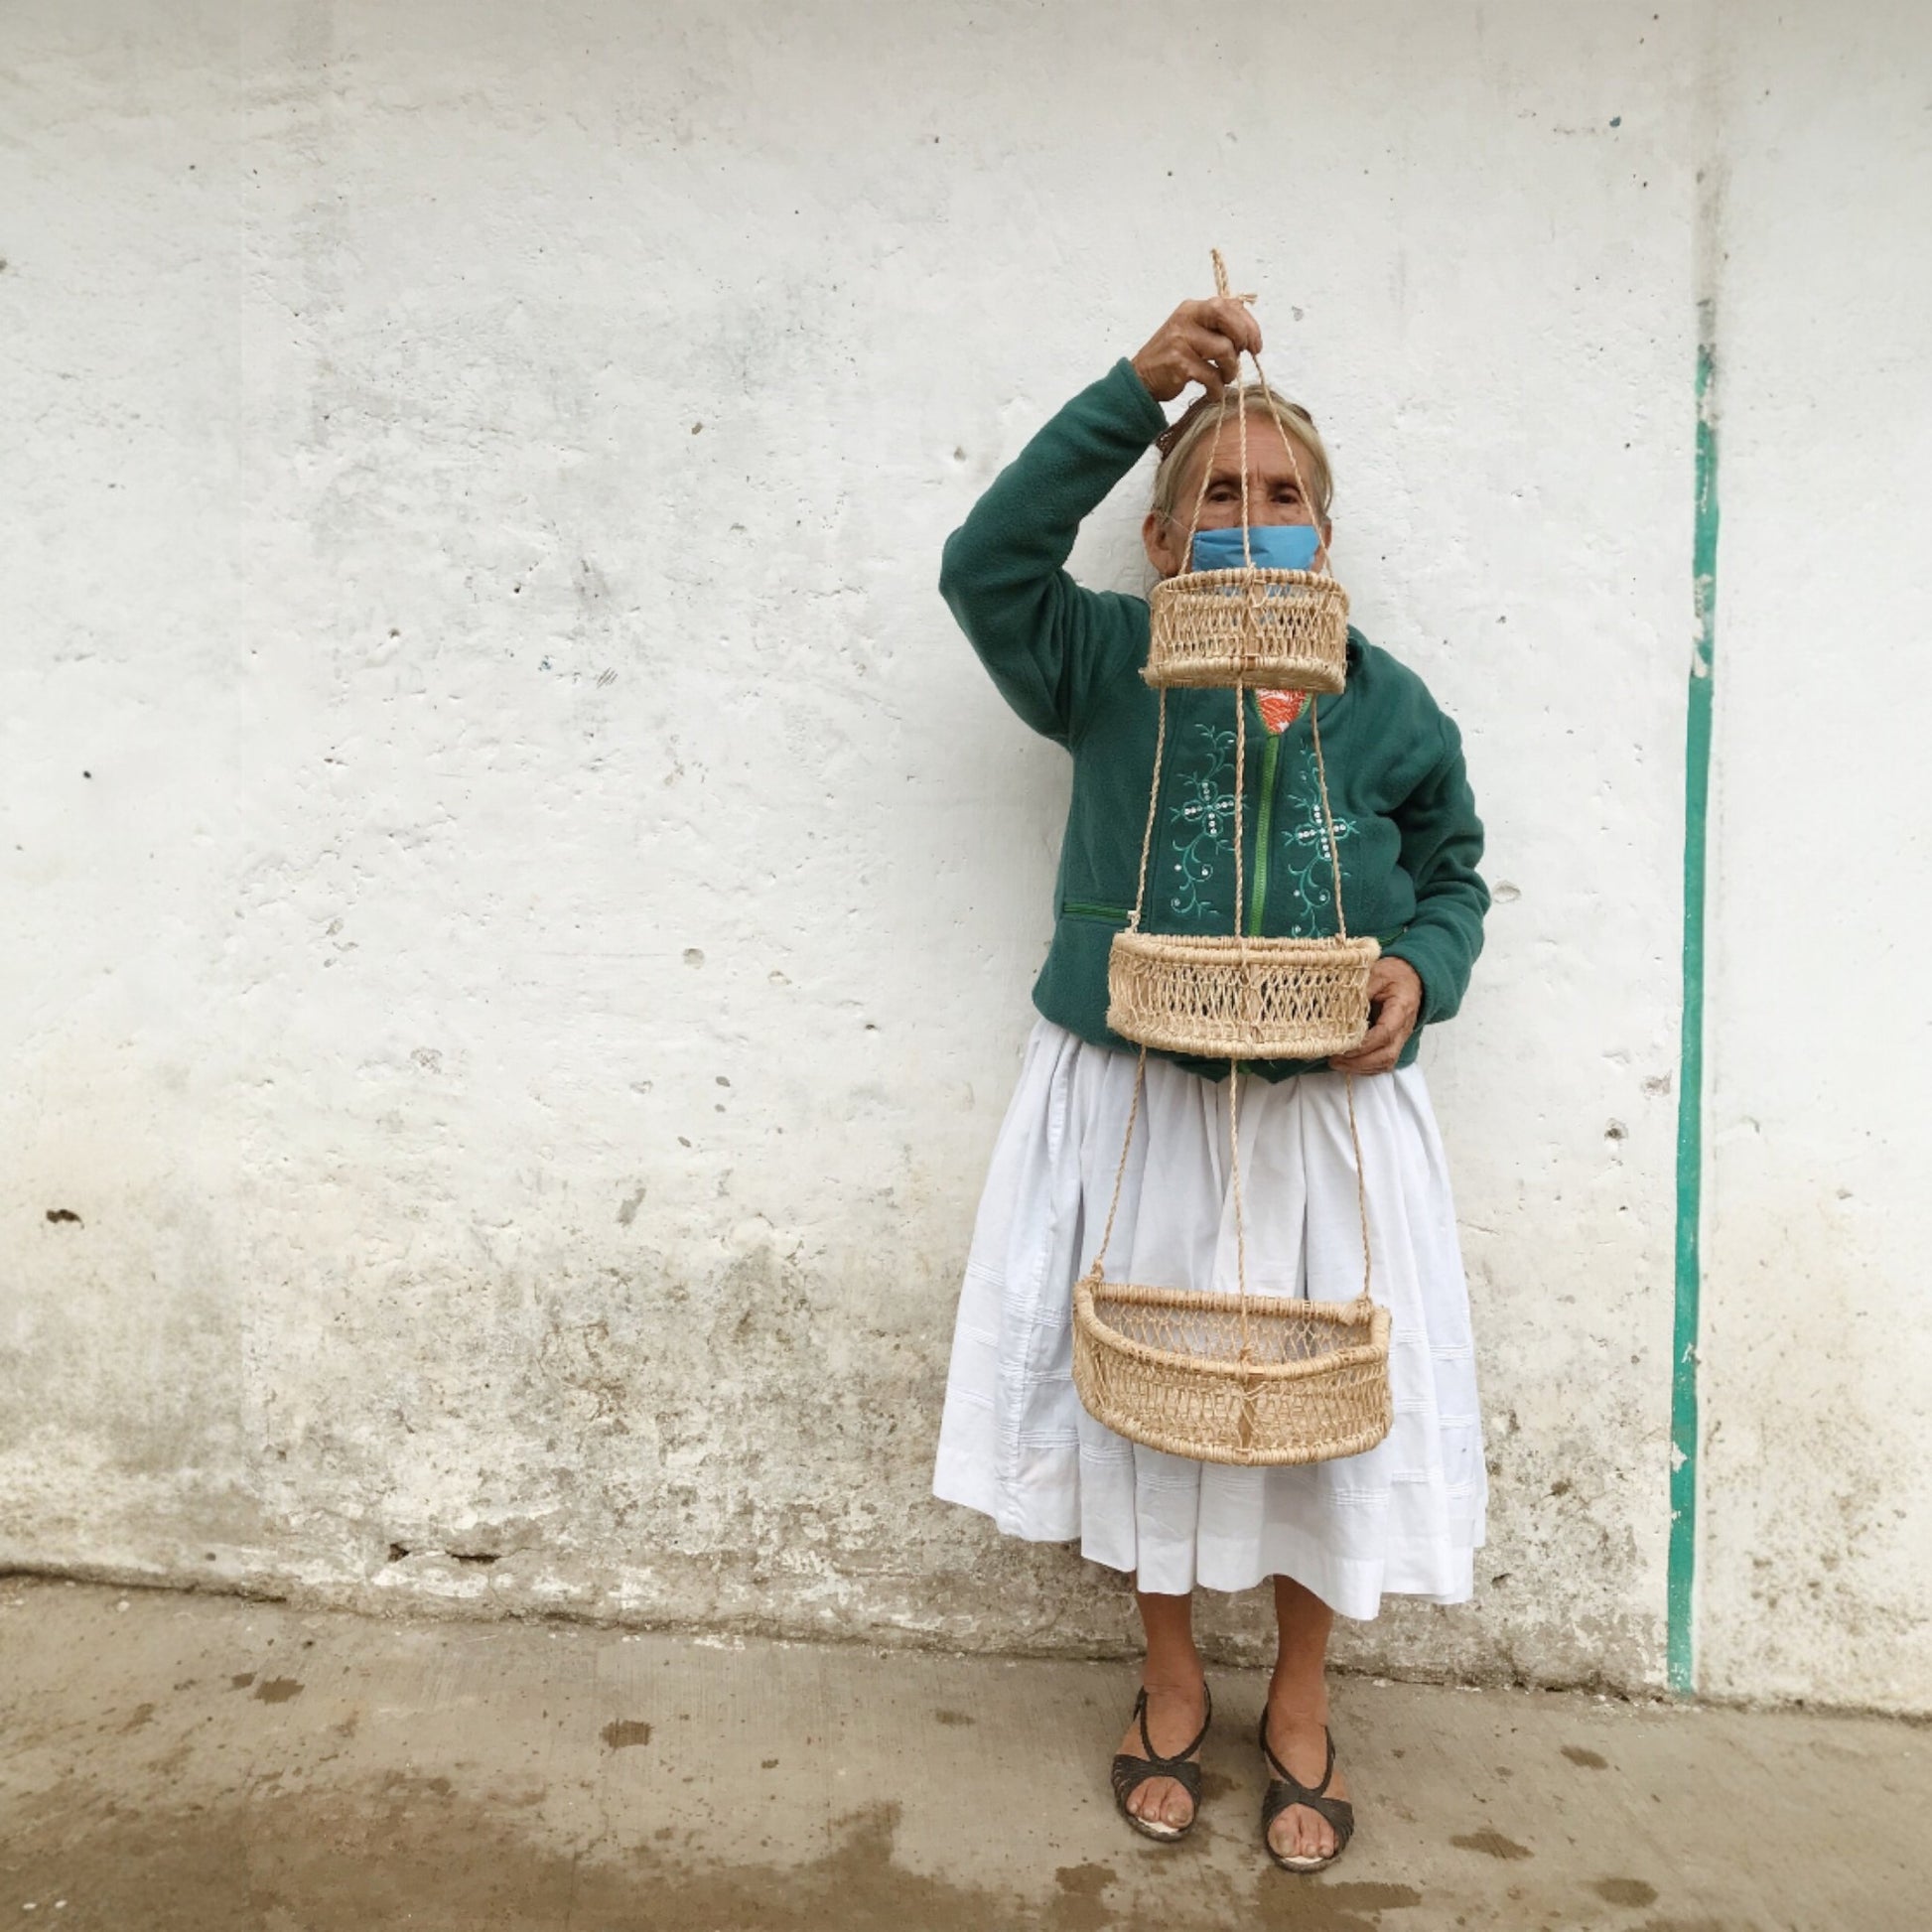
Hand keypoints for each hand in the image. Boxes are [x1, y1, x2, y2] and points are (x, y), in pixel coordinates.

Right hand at [1130, 296, 1262, 402]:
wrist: (1139, 380)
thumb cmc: (1170, 358)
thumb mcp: (1191, 332)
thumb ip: (1214, 327)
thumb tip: (1248, 332)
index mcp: (1191, 308)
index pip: (1229, 304)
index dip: (1248, 324)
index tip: (1255, 344)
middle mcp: (1186, 319)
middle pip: (1226, 316)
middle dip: (1243, 337)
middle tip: (1244, 356)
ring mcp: (1181, 340)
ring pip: (1224, 349)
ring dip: (1231, 369)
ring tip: (1224, 378)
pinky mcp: (1179, 363)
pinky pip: (1211, 375)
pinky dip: (1217, 389)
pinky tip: (1213, 393)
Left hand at [1328, 957, 1423, 1076]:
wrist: (1410, 977)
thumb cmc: (1392, 975)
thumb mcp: (1375, 974)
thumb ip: (1358, 991)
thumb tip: (1336, 1009)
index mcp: (1401, 1008)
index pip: (1385, 1033)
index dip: (1364, 1045)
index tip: (1342, 1048)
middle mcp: (1404, 1028)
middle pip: (1387, 1055)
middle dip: (1359, 1062)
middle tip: (1334, 1059)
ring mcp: (1401, 1038)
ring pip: (1385, 1063)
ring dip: (1360, 1067)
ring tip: (1336, 1063)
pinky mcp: (1394, 1043)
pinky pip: (1383, 1063)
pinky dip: (1366, 1068)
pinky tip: (1348, 1064)